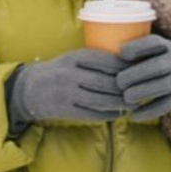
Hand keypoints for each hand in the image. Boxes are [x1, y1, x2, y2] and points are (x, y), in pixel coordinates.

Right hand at [7, 47, 128, 133]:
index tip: (137, 70)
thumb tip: (127, 64)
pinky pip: (93, 113)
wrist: (29, 90)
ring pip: (101, 99)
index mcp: (73, 57)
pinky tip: (118, 112)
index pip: (105, 60)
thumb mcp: (72, 58)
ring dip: (120, 103)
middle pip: (106, 81)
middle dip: (126, 88)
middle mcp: (70, 74)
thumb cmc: (58, 71)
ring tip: (133, 103)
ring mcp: (67, 93)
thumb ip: (94, 59)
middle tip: (140, 90)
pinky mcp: (66, 110)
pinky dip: (109, 114)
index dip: (124, 66)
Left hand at [116, 33, 170, 122]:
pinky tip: (134, 116)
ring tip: (126, 97)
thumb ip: (131, 49)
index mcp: (163, 46)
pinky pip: (165, 105)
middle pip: (158, 66)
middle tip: (119, 81)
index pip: (154, 43)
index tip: (121, 52)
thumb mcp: (151, 48)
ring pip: (162, 85)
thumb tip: (95, 52)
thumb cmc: (156, 59)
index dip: (138, 47)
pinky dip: (149, 111)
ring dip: (143, 91)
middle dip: (137, 74)